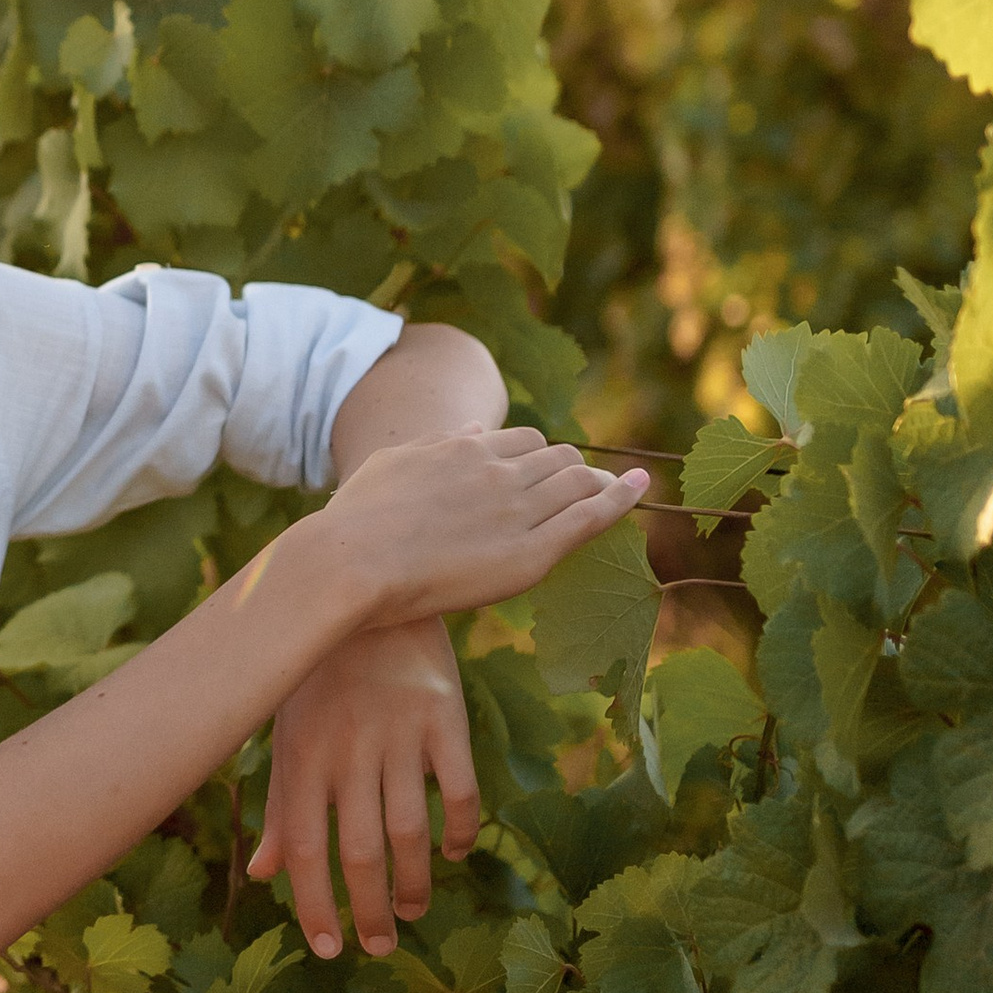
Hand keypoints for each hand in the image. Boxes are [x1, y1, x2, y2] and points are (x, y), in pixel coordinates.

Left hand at [248, 616, 478, 960]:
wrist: (366, 584)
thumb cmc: (317, 672)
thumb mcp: (289, 731)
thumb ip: (281, 804)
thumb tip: (268, 874)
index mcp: (302, 755)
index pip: (306, 849)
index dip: (315, 905)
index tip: (329, 948)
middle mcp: (349, 749)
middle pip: (361, 852)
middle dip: (370, 910)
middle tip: (379, 945)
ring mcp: (399, 733)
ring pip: (411, 830)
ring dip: (415, 882)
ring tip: (413, 910)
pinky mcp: (445, 716)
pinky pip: (461, 789)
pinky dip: (461, 831)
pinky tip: (453, 854)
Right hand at [304, 424, 650, 633]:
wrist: (351, 561)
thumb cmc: (357, 521)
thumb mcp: (394, 465)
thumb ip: (439, 447)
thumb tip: (477, 431)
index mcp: (463, 450)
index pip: (521, 441)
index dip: (538, 457)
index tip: (545, 472)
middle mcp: (496, 471)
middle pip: (557, 457)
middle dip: (573, 468)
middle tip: (585, 486)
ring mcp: (516, 509)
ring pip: (577, 481)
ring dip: (599, 483)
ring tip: (618, 489)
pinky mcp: (531, 552)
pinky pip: (589, 516)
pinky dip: (621, 498)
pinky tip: (641, 489)